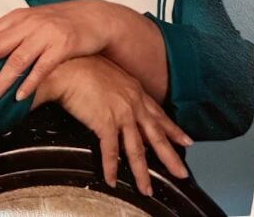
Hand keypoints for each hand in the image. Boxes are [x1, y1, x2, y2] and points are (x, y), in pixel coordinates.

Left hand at [0, 0, 112, 103]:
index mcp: (14, 18)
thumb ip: (7, 35)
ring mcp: (44, 34)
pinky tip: (20, 97)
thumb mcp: (29, 23)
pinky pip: (43, 67)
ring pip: (16, 60)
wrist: (93, 16)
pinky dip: (30, 82)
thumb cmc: (56, 23)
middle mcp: (26, 24)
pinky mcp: (62, 45)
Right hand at [37, 55, 191, 196]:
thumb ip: (120, 91)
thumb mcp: (110, 74)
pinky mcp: (105, 122)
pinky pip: (110, 151)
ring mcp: (121, 113)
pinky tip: (112, 181)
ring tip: (146, 190)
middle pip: (156, 135)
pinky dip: (111, 168)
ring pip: (137, 149)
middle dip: (170, 157)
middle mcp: (133, 102)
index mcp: (134, 90)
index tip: (186, 141)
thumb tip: (121, 104)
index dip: (173, 130)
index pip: (158, 114)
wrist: (67, 65)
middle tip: (182, 173)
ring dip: (142, 173)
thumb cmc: (82, 65)